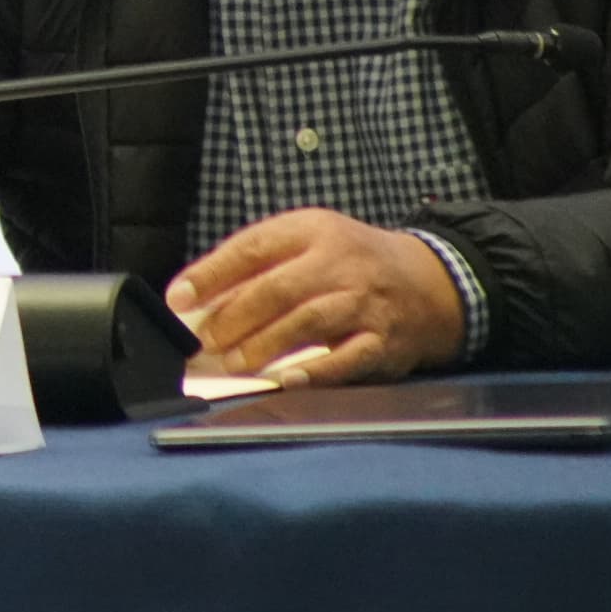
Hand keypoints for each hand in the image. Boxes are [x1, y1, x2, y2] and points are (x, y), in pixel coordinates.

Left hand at [166, 208, 465, 385]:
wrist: (430, 281)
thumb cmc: (350, 263)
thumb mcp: (309, 242)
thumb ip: (259, 265)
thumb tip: (197, 299)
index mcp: (312, 230)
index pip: (253, 248)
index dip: (212, 273)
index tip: (180, 298)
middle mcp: (340, 262)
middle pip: (278, 288)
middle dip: (234, 317)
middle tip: (203, 341)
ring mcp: (364, 302)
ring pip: (308, 322)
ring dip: (265, 345)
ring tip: (233, 363)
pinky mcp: (384, 341)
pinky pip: (347, 358)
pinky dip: (315, 372)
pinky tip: (287, 380)